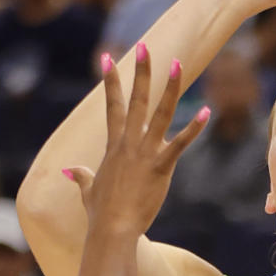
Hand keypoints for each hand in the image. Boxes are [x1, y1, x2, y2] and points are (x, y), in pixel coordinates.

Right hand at [63, 43, 209, 238]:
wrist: (111, 230)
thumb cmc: (100, 214)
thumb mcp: (88, 191)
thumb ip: (81, 177)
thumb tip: (69, 171)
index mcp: (114, 146)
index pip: (111, 106)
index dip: (109, 81)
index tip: (107, 57)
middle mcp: (129, 144)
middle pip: (136, 100)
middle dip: (141, 72)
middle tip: (144, 46)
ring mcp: (145, 153)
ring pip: (160, 113)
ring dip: (170, 87)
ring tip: (177, 63)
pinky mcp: (161, 167)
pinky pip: (180, 143)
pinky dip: (193, 128)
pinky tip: (206, 111)